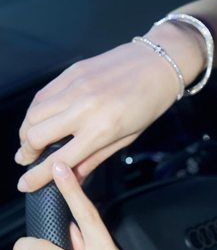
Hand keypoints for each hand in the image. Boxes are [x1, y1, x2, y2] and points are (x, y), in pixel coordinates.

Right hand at [15, 21, 203, 192]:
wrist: (158, 64)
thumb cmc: (148, 104)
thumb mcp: (126, 139)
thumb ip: (95, 158)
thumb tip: (73, 177)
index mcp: (102, 130)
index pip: (59, 160)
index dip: (37, 177)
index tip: (25, 184)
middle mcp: (84, 108)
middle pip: (36, 136)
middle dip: (26, 153)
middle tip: (27, 159)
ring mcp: (75, 88)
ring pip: (34, 114)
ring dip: (26, 132)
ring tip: (31, 141)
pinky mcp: (72, 72)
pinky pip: (43, 95)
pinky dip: (36, 111)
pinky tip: (40, 119)